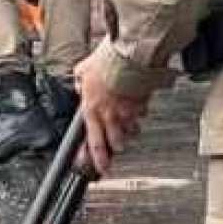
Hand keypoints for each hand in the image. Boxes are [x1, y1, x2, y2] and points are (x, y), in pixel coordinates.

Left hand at [72, 51, 151, 176]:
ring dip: (128, 130)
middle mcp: (110, 115)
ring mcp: (128, 113)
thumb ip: (81, 82)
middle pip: (115, 143)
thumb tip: (79, 85)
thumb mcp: (83, 70)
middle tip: (115, 144)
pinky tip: (136, 104)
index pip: (94, 143)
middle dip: (115, 146)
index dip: (96, 160)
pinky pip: (141, 115)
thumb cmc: (107, 61)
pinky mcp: (142, 106)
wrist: (130, 55)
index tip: (98, 168)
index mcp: (92, 109)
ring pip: (130, 133)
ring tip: (126, 121)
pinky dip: (139, 113)